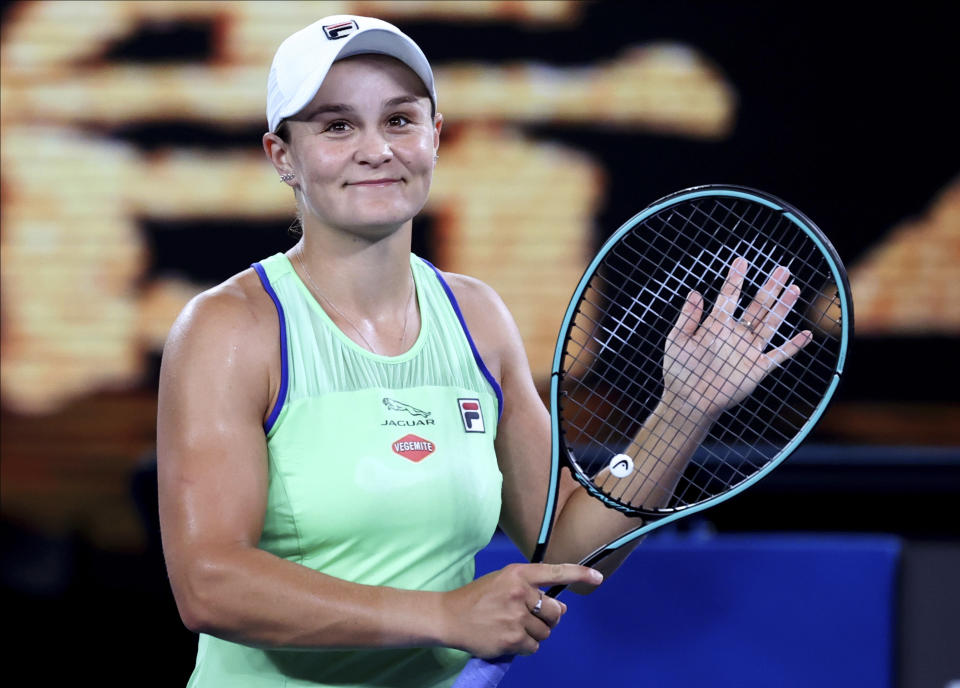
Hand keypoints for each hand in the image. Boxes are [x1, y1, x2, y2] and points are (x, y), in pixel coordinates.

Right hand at [441, 563, 601, 657]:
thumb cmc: (479, 598)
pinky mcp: (512, 639)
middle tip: (530, 617)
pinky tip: (509, 637)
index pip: (555, 572)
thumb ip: (531, 590)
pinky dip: (526, 645)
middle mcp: (519, 593)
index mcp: (518, 574)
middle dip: (549, 617)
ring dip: (535, 633)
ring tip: (513, 626)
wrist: (450, 617)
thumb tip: (561, 608)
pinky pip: (534, 646)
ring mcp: (516, 617)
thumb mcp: (503, 582)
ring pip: (545, 632)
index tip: (597, 577)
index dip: (579, 574)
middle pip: (555, 611)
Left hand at [663, 257, 811, 417]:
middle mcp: (736, 335)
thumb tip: (695, 293)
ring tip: (794, 288)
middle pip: (757, 306)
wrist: (688, 401)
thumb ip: (687, 318)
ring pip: (770, 324)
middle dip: (770, 287)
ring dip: (783, 307)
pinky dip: (793, 346)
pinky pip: (779, 355)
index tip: (742, 261)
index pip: (729, 297)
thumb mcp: (677, 341)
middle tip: (782, 269)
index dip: (736, 279)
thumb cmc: (679, 371)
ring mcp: (748, 351)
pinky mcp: (757, 369)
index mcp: (716, 325)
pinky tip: (806, 334)